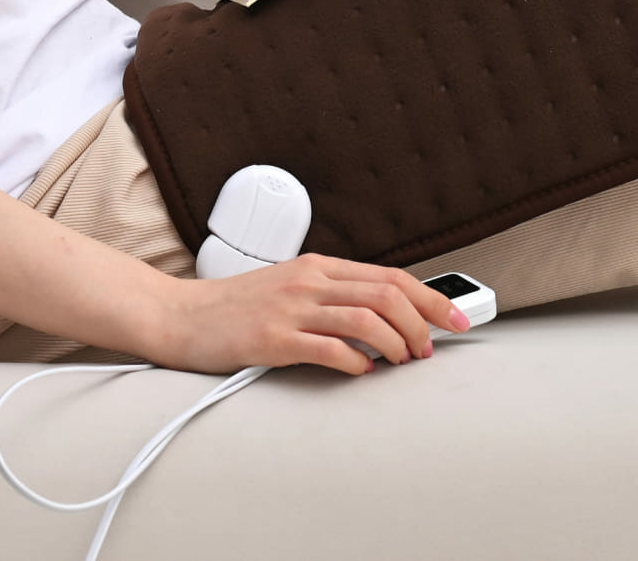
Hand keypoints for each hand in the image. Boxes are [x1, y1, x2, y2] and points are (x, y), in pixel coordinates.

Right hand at [152, 253, 468, 375]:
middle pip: (387, 293)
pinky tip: (362, 372)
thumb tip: (381, 318)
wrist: (180, 316)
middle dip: (424, 323)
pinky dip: (357, 362)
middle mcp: (309, 280)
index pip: (390, 275)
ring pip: (366, 317)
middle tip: (431, 350)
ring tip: (403, 363)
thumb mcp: (288, 288)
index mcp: (317, 266)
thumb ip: (329, 297)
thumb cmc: (234, 308)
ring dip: (397, 344)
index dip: (431, 298)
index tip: (457, 319)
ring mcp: (291, 308)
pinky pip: (330, 347)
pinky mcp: (273, 337)